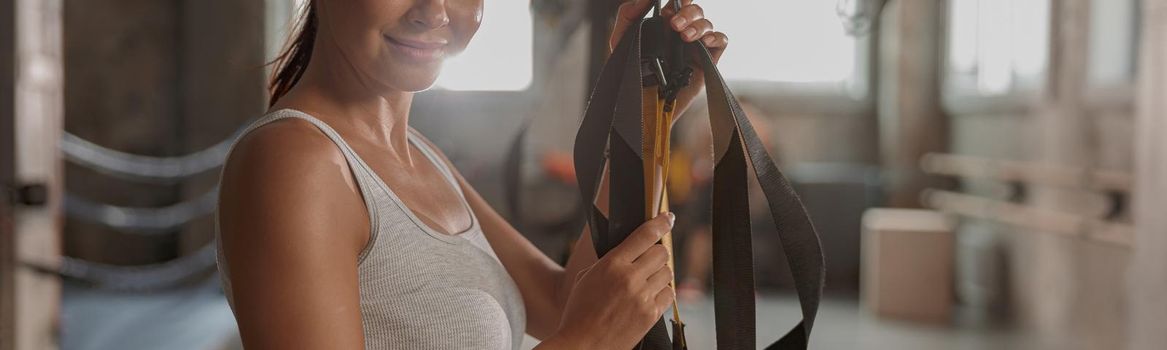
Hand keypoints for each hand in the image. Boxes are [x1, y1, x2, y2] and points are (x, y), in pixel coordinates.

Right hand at [547, 213, 676, 348]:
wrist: (582, 345)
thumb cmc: (579, 311)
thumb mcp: (587, 278)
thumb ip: (611, 262)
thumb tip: (633, 251)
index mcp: (612, 264)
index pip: (645, 235)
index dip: (661, 222)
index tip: (669, 218)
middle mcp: (630, 278)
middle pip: (661, 252)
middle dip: (658, 252)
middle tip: (650, 257)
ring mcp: (643, 297)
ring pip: (668, 272)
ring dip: (660, 273)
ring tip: (647, 280)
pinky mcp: (651, 315)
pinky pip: (669, 294)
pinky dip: (663, 292)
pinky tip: (651, 295)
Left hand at [610, 0, 728, 118]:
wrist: (642, 105)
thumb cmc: (631, 75)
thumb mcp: (622, 41)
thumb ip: (628, 15)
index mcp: (664, 26)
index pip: (678, 4)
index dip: (680, 1)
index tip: (676, 3)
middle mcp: (681, 35)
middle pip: (695, 10)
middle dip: (688, 12)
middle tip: (674, 25)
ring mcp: (695, 48)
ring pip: (707, 23)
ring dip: (698, 25)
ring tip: (684, 37)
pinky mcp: (706, 63)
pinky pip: (721, 41)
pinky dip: (716, 36)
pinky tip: (703, 42)